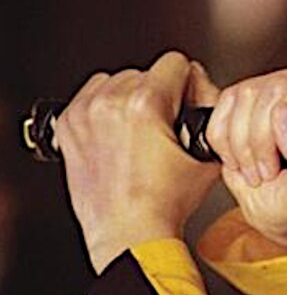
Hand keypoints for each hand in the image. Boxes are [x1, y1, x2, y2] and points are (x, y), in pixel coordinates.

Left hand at [54, 51, 221, 271]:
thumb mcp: (207, 156)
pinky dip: (106, 110)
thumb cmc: (165, 203)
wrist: (128, 231)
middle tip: (164, 127)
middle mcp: (109, 102)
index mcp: (144, 104)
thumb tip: (207, 94)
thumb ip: (211, 117)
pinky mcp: (69, 125)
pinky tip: (119, 135)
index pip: (176, 63)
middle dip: (159, 94)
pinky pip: (92, 97)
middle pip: (146, 72)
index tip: (187, 105)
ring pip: (117, 82)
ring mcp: (84, 112)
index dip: (190, 84)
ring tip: (140, 132)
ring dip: (131, 99)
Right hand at [207, 67, 286, 250]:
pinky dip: (223, 144)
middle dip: (261, 141)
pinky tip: (240, 161)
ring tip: (256, 173)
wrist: (276, 209)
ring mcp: (268, 88)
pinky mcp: (237, 99)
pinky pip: (220, 111)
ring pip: (243, 97)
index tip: (284, 160)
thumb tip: (284, 113)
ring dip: (242, 146)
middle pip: (272, 92)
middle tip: (268, 173)